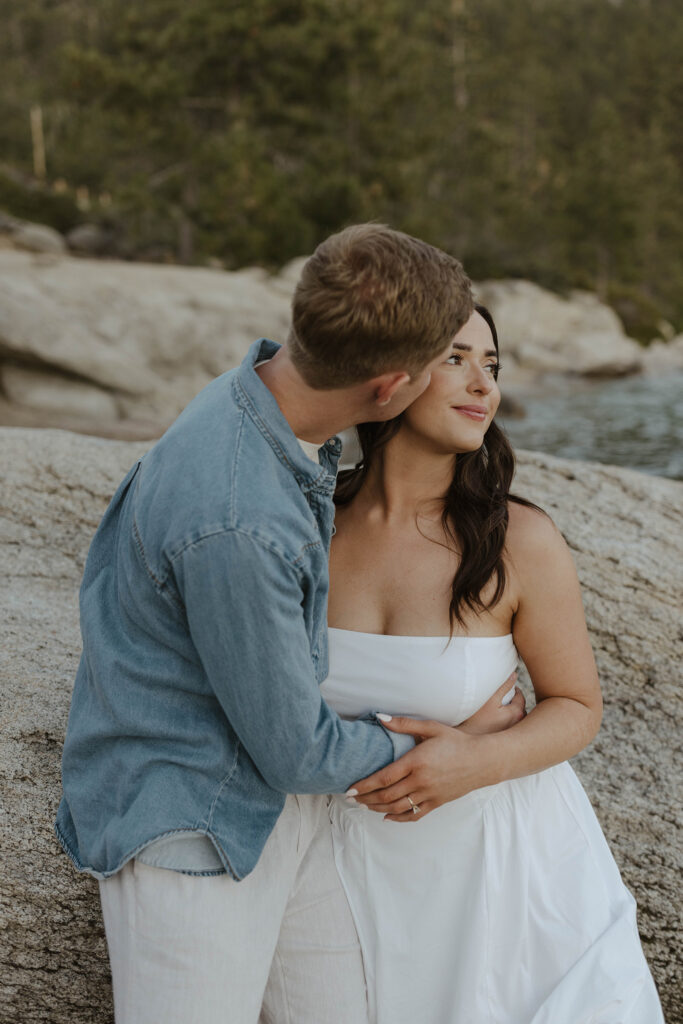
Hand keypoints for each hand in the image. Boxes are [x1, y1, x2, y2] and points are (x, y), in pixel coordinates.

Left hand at [347, 672, 524, 821]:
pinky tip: (387, 817)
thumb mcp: (431, 728)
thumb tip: (379, 717)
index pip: (383, 778)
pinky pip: (414, 815)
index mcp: (417, 762)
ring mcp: (429, 795)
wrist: (482, 760)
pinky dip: (398, 819)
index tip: (350, 788)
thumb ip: (403, 724)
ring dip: (377, 809)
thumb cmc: (456, 741)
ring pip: (397, 808)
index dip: (364, 785)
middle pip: (387, 796)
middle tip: (351, 798)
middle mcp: (421, 781)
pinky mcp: (437, 803)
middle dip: (366, 799)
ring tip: (363, 806)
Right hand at [458, 673, 526, 734]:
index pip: (521, 697)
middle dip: (515, 701)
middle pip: (521, 708)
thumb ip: (505, 686)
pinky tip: (497, 719)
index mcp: (517, 713)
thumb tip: (515, 675)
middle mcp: (518, 724)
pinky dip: (508, 720)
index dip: (515, 690)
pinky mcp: (506, 737)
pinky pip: (511, 726)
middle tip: (505, 696)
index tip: (508, 687)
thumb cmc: (477, 717)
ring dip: (512, 711)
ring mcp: (512, 732)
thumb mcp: (491, 698)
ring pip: (517, 718)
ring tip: (501, 707)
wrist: (467, 735)